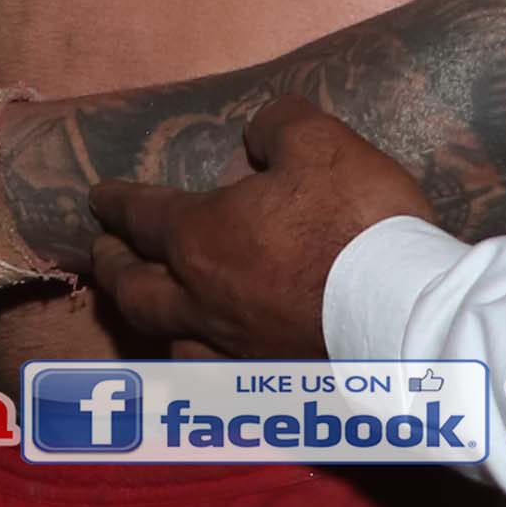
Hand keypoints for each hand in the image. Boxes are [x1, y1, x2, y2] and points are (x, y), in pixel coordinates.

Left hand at [82, 92, 431, 359]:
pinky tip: (203, 354)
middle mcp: (201, 298)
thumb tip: (258, 132)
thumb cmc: (358, 221)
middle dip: (113, 264)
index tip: (99, 198)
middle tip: (103, 252)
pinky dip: (194, 357)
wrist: (406, 313)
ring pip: (164, 335)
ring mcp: (230, 347)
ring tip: (147, 304)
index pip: (142, 216)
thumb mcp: (323, 143)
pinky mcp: (264, 381)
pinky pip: (209, 372)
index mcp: (202, 236)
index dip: (118, 203)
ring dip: (146, 316)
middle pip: (134, 286)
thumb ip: (280, 125)